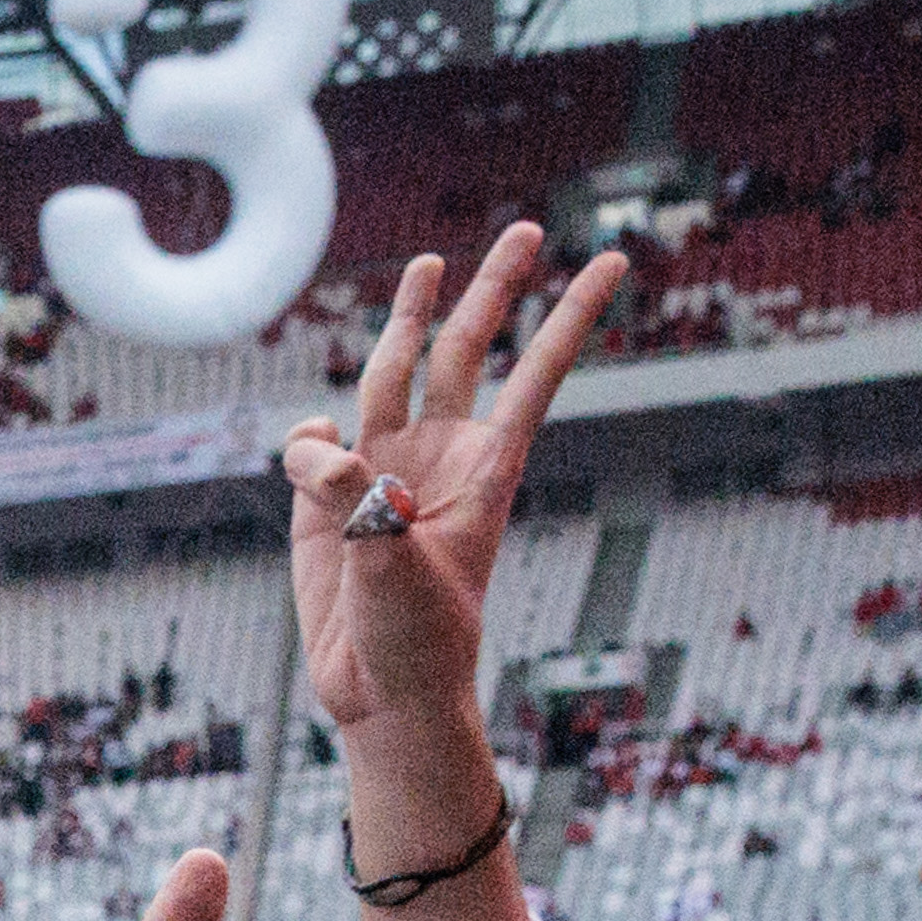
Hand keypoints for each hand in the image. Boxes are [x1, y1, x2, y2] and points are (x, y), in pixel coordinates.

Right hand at [281, 222, 621, 745]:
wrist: (379, 692)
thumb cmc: (415, 641)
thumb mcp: (394, 569)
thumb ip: (356, 501)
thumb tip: (320, 447)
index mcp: (486, 472)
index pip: (534, 376)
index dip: (570, 317)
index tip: (614, 261)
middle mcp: (439, 457)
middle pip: (467, 351)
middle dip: (495, 289)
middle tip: (528, 228)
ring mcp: (383, 473)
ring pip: (394, 374)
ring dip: (408, 317)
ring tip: (428, 264)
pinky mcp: (328, 501)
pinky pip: (313, 442)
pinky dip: (307, 437)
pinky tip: (314, 451)